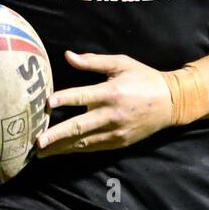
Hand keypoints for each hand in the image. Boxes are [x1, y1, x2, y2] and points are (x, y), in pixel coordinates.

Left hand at [36, 51, 174, 156]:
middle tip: (37, 142)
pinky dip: (75, 150)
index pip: (84, 96)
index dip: (65, 99)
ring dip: (61, 148)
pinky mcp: (118, 143)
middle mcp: (112, 115)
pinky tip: (60, 152)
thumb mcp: (121, 64)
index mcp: (112, 92)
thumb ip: (93, 61)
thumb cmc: (143, 78)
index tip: (48, 103)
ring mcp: (115, 132)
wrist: (170, 103)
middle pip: (79, 127)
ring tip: (41, 153)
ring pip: (84, 142)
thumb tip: (68, 56)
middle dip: (57, 135)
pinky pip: (93, 148)